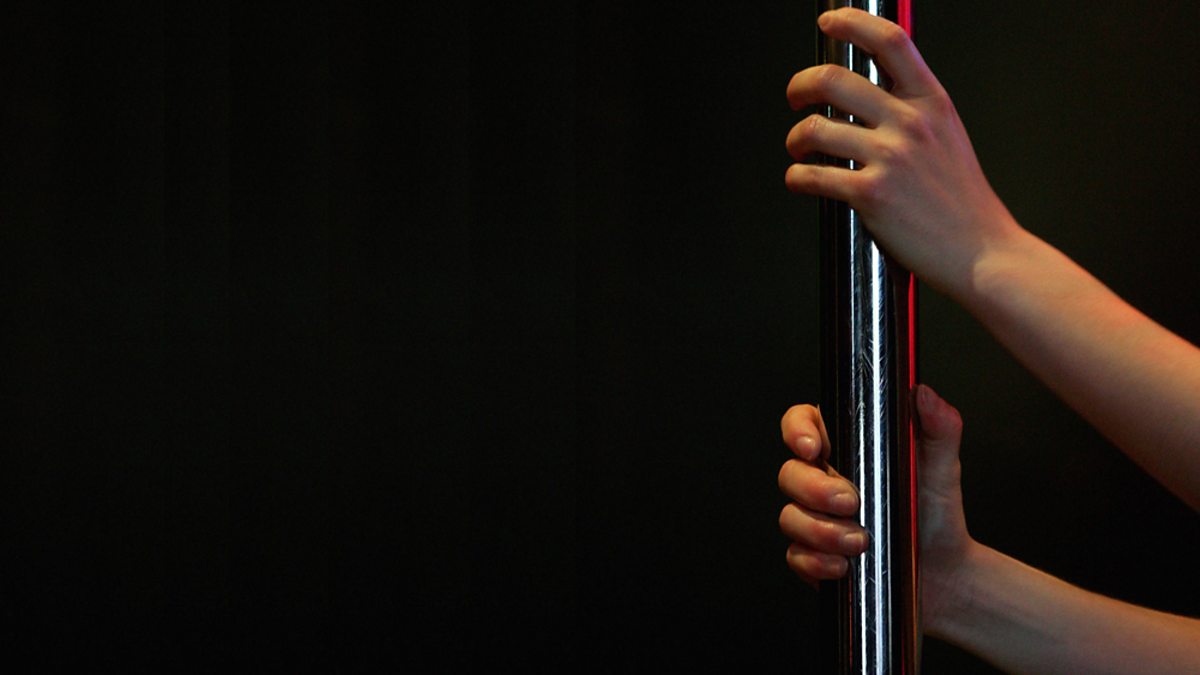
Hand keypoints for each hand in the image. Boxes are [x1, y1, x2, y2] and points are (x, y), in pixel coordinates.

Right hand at [778, 384, 976, 635]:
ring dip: (821, 531)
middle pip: (789, 473)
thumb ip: (938, 427)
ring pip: (790, 517)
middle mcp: (822, 479)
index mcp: (846, 449)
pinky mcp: (813, 553)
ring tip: (860, 542)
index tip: (813, 448)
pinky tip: (844, 566)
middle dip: (815, 490)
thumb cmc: (936, 514)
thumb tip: (922, 393)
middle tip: (851, 502)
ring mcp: (813, 517)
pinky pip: (796, 555)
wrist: (945, 571)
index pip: (803, 423)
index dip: (796, 431)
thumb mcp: (943, 467)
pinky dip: (817, 562)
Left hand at [784, 8, 1019, 299]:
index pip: (890, 41)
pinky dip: (796, 177)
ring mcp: (890, 157)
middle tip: (795, 98)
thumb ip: (914, 113)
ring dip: (795, 139)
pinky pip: (811, 175)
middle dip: (800, 86)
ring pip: (813, 129)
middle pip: (833, 79)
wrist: (983, 253)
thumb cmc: (963, 203)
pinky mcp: (870, 194)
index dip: (851, 23)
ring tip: (799, 150)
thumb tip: (869, 99)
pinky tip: (801, 180)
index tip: (830, 22)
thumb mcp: (949, 138)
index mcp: (933, 102)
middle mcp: (911, 122)